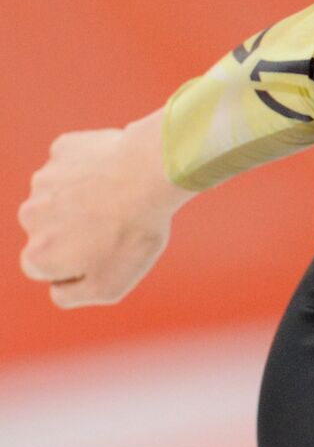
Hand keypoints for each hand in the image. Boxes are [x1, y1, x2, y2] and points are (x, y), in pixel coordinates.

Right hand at [18, 109, 196, 307]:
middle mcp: (30, 216)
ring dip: (86, 200)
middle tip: (115, 226)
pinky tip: (118, 175)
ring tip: (119, 200)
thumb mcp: (109, 287)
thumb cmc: (133, 234)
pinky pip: (77, 166)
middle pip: (52, 231)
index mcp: (38, 254)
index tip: (103, 254)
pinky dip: (96, 171)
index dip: (75, 266)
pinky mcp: (62, 150)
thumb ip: (70, 296)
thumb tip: (56, 287)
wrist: (150, 175)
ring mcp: (44, 180)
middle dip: (77, 232)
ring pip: (63, 196)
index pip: (43, 268)